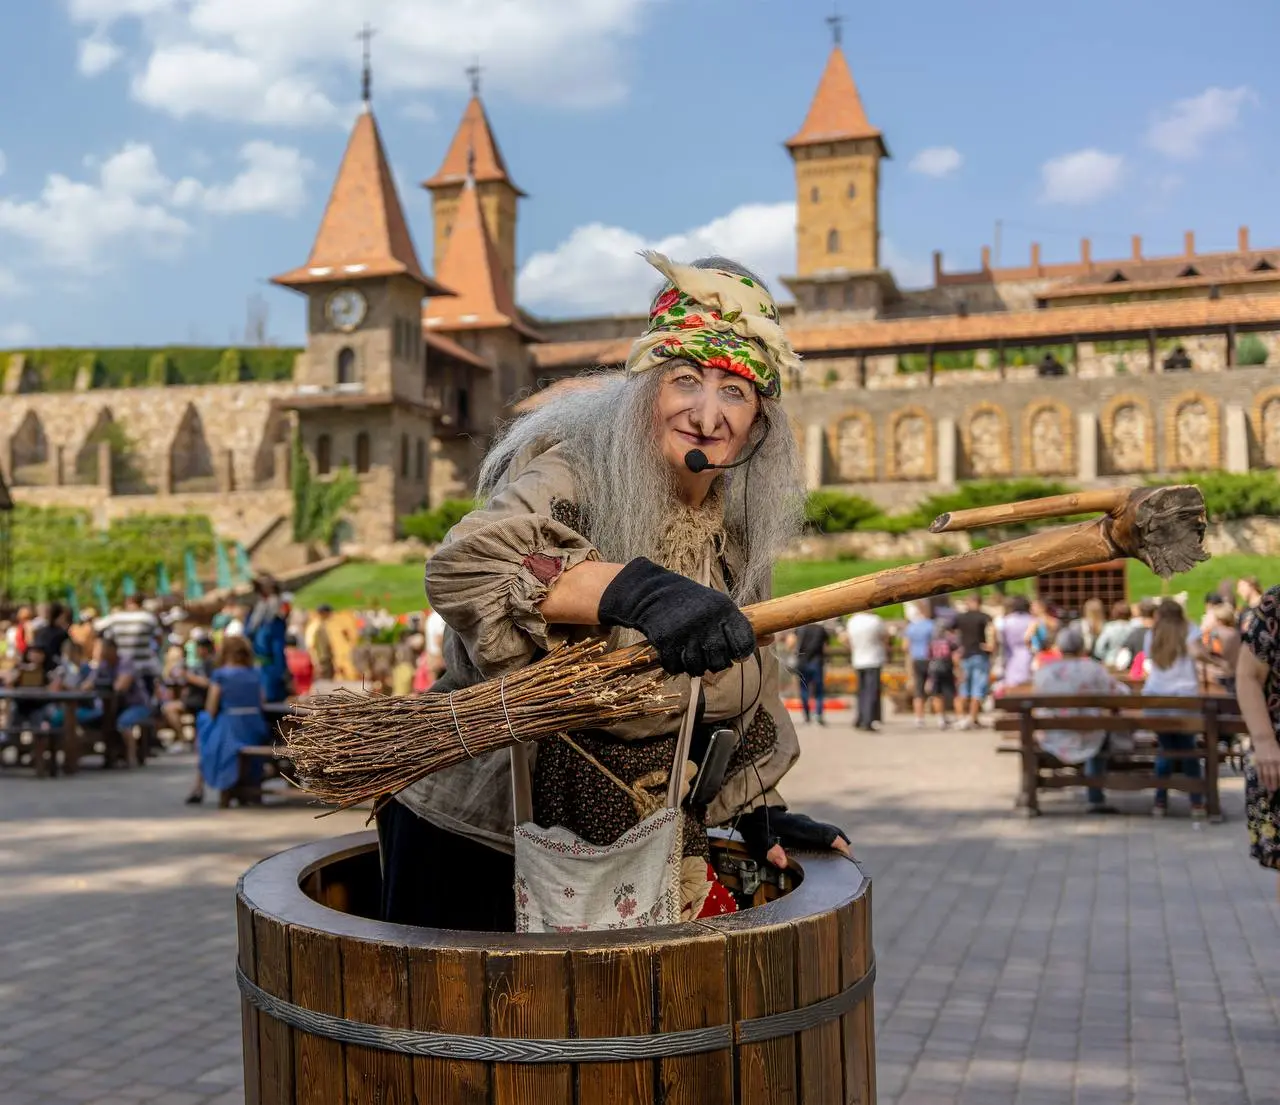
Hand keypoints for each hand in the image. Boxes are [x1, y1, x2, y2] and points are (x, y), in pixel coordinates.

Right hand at [598, 558, 754, 675]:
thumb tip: (772, 639)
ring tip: (692, 655)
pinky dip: (676, 665)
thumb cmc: (692, 602)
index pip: (744, 644)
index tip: (735, 653)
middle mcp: (707, 622)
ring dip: (696, 666)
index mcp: (724, 610)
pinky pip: (677, 667)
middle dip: (716, 663)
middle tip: (709, 653)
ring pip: (699, 668)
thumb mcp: (719, 607)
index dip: (742, 653)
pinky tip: (677, 654)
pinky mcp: (667, 641)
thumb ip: (742, 625)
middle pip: (721, 662)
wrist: (652, 593)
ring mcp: (686, 633)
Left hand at [737, 807, 851, 869]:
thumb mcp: (758, 839)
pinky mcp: (803, 826)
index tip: (848, 854)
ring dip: (838, 843)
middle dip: (843, 845)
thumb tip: (782, 862)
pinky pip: (821, 833)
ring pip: (827, 831)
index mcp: (798, 826)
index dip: (838, 842)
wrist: (750, 810)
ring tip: (845, 861)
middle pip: (830, 831)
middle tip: (851, 863)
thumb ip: (769, 849)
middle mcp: (805, 823)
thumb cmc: (756, 826)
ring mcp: (805, 823)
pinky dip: (830, 841)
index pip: (823, 832)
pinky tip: (831, 855)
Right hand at [1254, 738, 1279, 792]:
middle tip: (1274, 790)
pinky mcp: (1257, 761)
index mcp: (1279, 760)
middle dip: (1274, 784)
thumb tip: (1279, 772)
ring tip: (1268, 789)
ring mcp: (1264, 762)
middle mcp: (1272, 762)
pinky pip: (1259, 771)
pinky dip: (1260, 778)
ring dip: (1267, 783)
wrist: (1263, 739)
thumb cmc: (1275, 746)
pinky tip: (1262, 782)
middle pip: (1273, 775)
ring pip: (1266, 774)